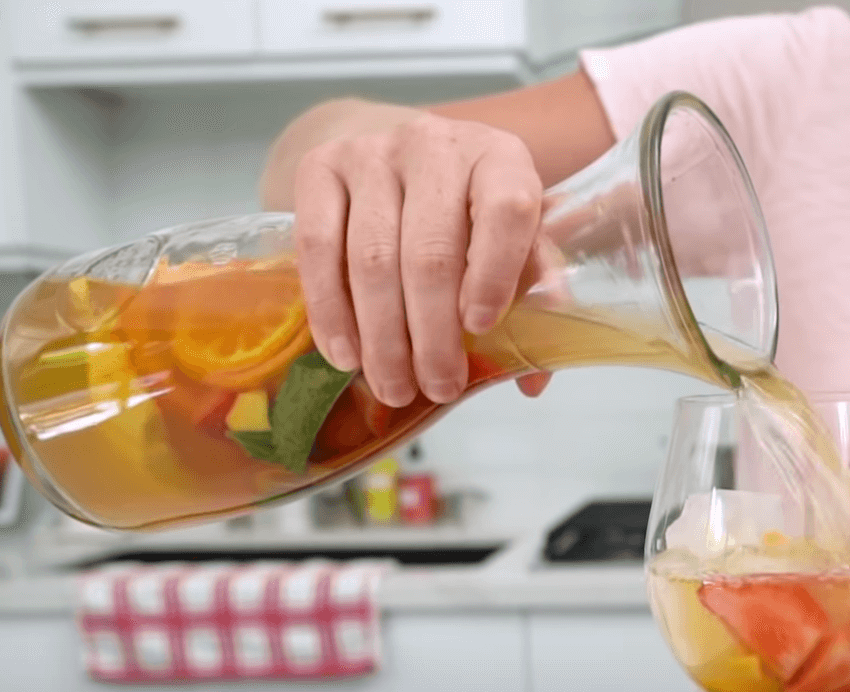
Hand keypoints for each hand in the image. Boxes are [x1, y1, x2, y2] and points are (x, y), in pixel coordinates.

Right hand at [292, 111, 549, 405]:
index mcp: (500, 159)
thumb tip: (532, 381)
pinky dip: (331, 312)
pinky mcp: (319, 168)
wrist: (399, 165)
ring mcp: (371, 153)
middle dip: (433, 335)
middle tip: (437, 387)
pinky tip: (346, 355)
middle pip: (430, 252)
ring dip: (382, 338)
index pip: (506, 209)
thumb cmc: (467, 217)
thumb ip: (528, 302)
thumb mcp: (513, 243)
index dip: (494, 274)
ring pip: (371, 259)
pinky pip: (317, 248)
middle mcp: (435, 146)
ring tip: (393, 387)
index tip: (480, 328)